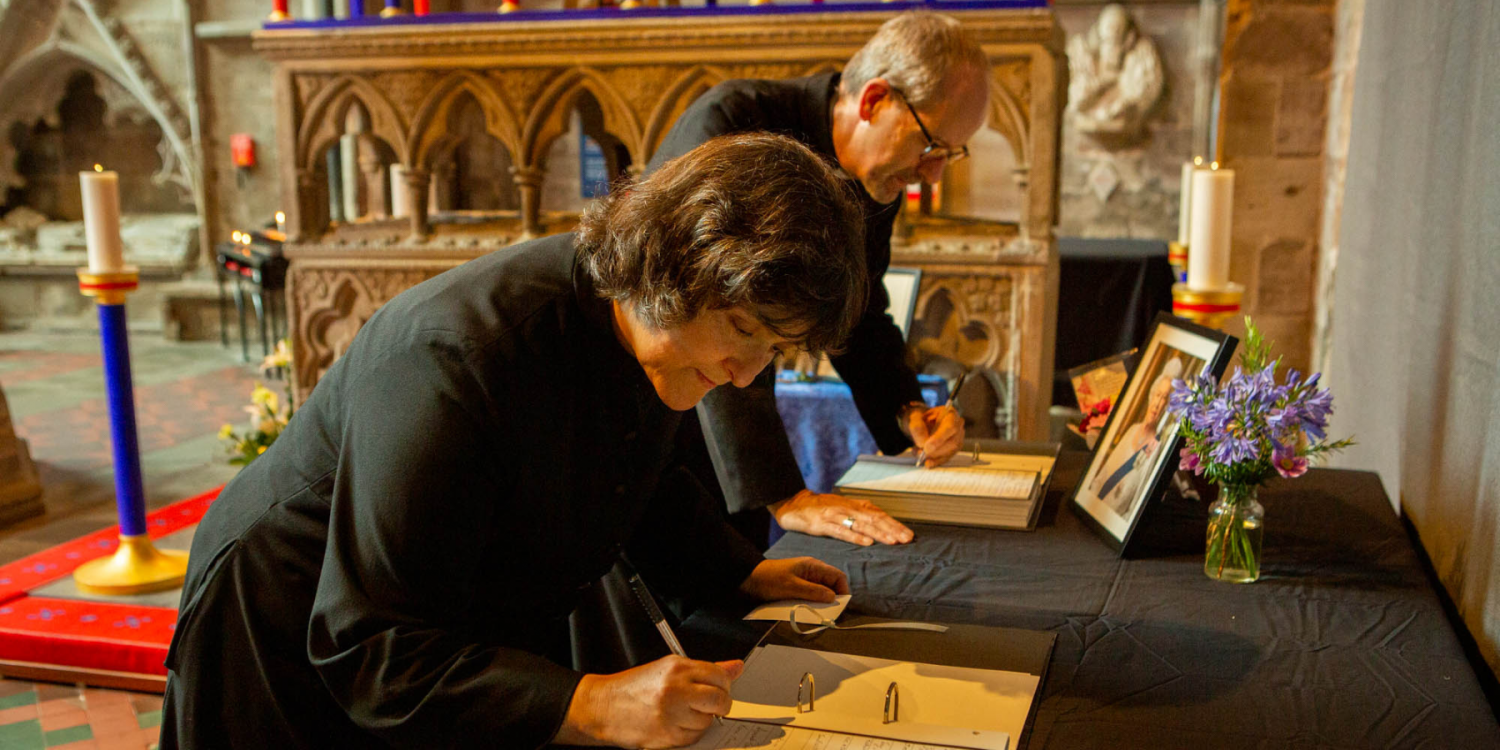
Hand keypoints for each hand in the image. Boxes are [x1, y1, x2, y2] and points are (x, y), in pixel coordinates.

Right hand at [554, 656, 743, 747]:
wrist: (604, 707)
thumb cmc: (634, 688)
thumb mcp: (666, 669)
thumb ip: (704, 670)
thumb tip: (736, 667)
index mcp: (677, 668)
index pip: (719, 676)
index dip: (724, 685)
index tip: (719, 689)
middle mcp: (675, 688)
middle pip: (719, 699)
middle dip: (721, 705)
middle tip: (712, 706)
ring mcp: (671, 713)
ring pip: (707, 721)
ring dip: (701, 721)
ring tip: (683, 714)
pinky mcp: (667, 735)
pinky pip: (694, 738)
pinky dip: (689, 734)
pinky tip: (675, 725)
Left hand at [738, 557, 849, 602]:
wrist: (749, 579)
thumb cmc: (769, 579)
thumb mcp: (791, 586)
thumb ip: (813, 591)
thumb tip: (833, 597)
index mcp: (813, 566)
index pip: (837, 576)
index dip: (843, 590)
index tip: (840, 606)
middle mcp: (812, 573)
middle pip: (831, 586)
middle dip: (833, 599)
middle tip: (830, 613)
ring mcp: (805, 581)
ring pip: (821, 593)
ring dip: (821, 603)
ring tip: (819, 614)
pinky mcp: (798, 589)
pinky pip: (811, 597)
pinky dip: (812, 604)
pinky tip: (808, 611)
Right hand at [771, 490, 913, 545]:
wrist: (794, 504)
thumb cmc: (821, 508)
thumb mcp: (843, 508)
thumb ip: (860, 513)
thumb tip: (881, 521)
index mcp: (854, 505)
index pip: (879, 514)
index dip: (895, 524)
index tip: (908, 535)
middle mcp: (847, 508)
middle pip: (874, 519)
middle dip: (892, 529)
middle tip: (907, 539)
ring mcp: (835, 515)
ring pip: (861, 524)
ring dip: (879, 533)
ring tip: (893, 541)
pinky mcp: (822, 524)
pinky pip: (841, 531)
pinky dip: (855, 537)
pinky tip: (867, 542)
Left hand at [907, 404, 964, 466]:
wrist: (920, 423)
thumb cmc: (919, 418)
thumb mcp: (914, 418)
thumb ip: (917, 427)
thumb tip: (922, 443)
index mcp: (950, 413)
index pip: (950, 427)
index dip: (939, 438)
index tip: (927, 447)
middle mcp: (958, 425)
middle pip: (953, 442)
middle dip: (936, 450)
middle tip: (920, 453)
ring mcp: (958, 438)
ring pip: (951, 452)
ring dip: (934, 456)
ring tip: (918, 454)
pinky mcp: (954, 449)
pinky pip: (948, 457)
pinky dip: (936, 462)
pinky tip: (927, 463)